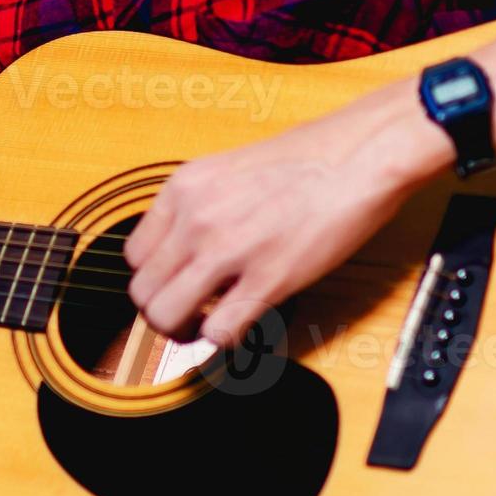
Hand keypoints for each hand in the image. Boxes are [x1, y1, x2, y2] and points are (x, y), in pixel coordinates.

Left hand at [123, 108, 447, 347]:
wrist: (360, 155)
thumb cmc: (310, 158)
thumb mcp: (232, 169)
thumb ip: (202, 206)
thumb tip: (188, 248)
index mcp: (184, 188)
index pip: (134, 256)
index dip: (153, 279)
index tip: (174, 285)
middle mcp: (195, 218)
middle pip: (142, 293)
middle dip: (162, 312)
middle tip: (188, 315)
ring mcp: (227, 250)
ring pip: (166, 318)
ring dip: (184, 333)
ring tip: (207, 327)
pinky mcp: (266, 279)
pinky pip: (219, 332)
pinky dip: (224, 340)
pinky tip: (241, 328)